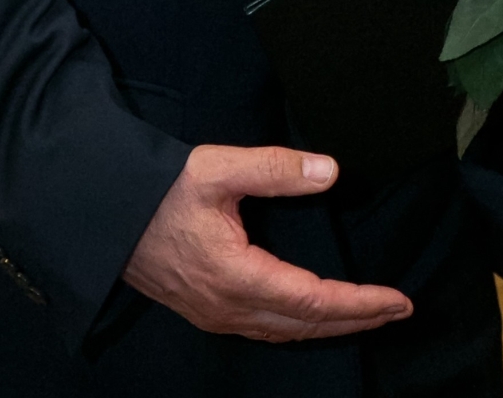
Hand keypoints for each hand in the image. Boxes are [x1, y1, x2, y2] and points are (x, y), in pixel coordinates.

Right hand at [122, 144, 412, 341]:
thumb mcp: (217, 169)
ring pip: (286, 332)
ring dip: (329, 324)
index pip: (315, 300)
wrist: (103, 215)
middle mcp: (230, 307)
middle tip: (396, 309)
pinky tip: (309, 314)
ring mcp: (216, 314)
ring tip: (364, 312)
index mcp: (239, 277)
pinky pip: (265, 329)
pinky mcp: (206, 310)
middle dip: (356, 318)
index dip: (361, 303)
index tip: (399, 301)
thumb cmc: (159, 191)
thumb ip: (274, 170)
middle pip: (306, 324)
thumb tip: (329, 171)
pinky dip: (299, 325)